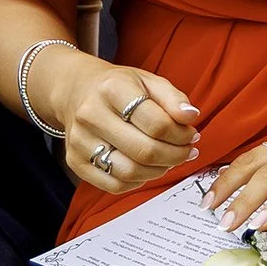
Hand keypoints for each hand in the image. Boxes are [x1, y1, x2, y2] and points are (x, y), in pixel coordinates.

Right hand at [38, 46, 201, 193]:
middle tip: (186, 152)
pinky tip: (146, 168)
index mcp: (112, 88)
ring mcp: (79, 140)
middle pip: (144, 150)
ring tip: (169, 160)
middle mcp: (91, 114)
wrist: (76, 90)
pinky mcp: (75, 161)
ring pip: (129, 172)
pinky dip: (137, 181)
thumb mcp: (148, 80)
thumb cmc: (117, 87)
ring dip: (158, 171)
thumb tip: (191, 116)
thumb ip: (173, 97)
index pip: (157, 123)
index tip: (191, 135)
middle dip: (175, 156)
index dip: (181, 135)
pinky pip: (114, 185)